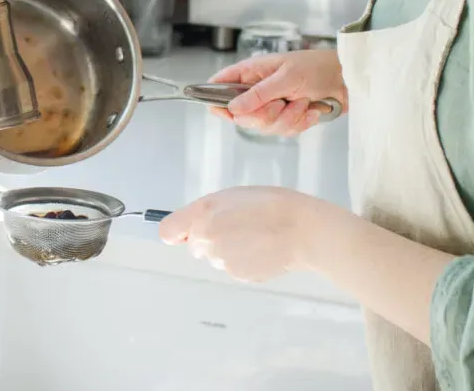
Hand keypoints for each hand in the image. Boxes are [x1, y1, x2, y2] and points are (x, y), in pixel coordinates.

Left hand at [157, 186, 309, 282]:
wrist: (303, 230)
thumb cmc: (271, 204)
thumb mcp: (232, 196)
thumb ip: (203, 213)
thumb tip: (184, 233)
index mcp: (203, 217)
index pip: (169, 232)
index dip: (179, 231)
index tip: (188, 230)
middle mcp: (208, 242)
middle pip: (195, 247)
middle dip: (209, 239)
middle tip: (237, 226)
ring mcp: (223, 263)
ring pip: (216, 258)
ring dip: (228, 250)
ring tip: (255, 236)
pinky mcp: (240, 276)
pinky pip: (234, 268)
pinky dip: (244, 261)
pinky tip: (262, 250)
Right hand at [209, 49, 346, 136]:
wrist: (347, 80)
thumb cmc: (316, 67)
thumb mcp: (286, 77)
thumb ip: (258, 94)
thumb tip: (233, 108)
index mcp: (251, 72)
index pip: (220, 86)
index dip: (216, 99)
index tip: (223, 112)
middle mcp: (257, 90)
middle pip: (242, 116)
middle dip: (266, 115)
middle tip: (282, 103)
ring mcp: (271, 105)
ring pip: (265, 127)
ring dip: (288, 118)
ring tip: (303, 103)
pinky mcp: (286, 118)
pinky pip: (283, 131)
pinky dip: (300, 123)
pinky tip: (311, 111)